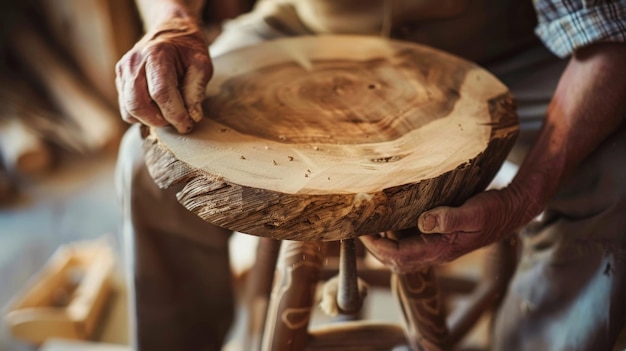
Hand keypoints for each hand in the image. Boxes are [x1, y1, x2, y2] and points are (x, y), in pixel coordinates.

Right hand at [115, 17, 212, 133]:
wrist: (170, 31)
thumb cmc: (188, 48)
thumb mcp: (202, 64)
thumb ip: (197, 89)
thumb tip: (193, 116)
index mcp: (156, 54)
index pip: (161, 93)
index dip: (175, 114)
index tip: (187, 125)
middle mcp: (134, 62)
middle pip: (138, 105)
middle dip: (160, 121)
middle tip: (178, 122)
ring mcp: (123, 71)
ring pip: (129, 110)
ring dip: (150, 120)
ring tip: (169, 114)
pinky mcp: (119, 80)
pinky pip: (126, 108)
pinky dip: (142, 115)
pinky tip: (158, 108)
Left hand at [360, 184, 538, 272]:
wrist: (511, 211)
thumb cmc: (493, 211)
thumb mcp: (473, 212)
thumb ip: (448, 218)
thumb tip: (421, 221)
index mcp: (440, 249)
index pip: (398, 255)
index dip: (376, 245)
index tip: (362, 231)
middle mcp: (436, 252)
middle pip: (395, 260)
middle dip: (374, 248)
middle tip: (359, 229)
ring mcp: (437, 247)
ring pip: (402, 254)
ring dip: (383, 243)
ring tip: (369, 225)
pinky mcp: (439, 238)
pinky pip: (410, 243)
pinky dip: (395, 235)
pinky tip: (389, 218)